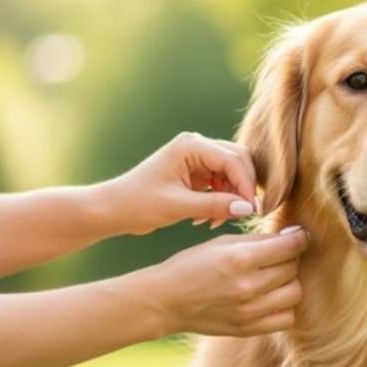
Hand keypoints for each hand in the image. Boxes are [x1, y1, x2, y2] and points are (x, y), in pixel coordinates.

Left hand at [103, 132, 258, 235]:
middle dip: (243, 189)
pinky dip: (222, 200)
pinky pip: (222, 183)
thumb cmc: (139, 204)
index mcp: (190, 146)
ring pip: (233, 173)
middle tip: (244, 215)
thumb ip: (215, 205)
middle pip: (238, 161)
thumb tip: (247, 209)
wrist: (115, 209)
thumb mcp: (179, 206)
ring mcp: (197, 158)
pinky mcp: (197, 172)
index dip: (245, 185)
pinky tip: (208, 218)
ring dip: (232, 197)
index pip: (232, 160)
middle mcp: (197, 146)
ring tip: (217, 220)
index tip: (251, 211)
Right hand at [149, 227, 309, 336]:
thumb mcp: (222, 243)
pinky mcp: (249, 329)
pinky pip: (286, 318)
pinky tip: (272, 297)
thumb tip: (293, 236)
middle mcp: (247, 287)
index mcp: (239, 259)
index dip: (300, 238)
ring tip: (276, 277)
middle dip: (291, 258)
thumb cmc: (192, 265)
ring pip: (295, 293)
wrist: (166, 301)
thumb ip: (258, 240)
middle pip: (293, 269)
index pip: (290, 247)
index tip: (299, 236)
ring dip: (290, 282)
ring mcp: (250, 312)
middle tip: (280, 255)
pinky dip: (285, 307)